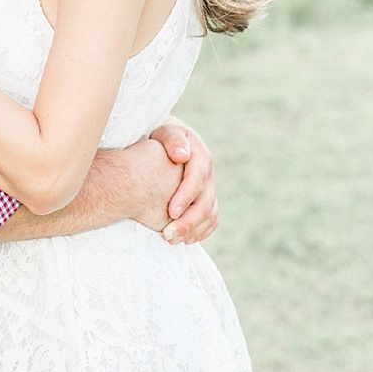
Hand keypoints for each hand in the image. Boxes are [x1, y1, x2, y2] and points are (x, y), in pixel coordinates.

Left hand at [149, 117, 217, 243]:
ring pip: (211, 214)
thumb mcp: (166, 131)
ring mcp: (210, 188)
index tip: (171, 213)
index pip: (197, 179)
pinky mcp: (206, 199)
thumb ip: (173, 140)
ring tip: (171, 240)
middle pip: (206, 202)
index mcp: (201, 157)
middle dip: (189, 221)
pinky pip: (211, 219)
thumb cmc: (160, 136)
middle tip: (168, 235)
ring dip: (193, 230)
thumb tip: (182, 156)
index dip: (186, 197)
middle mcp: (209, 174)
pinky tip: (184, 240)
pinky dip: (201, 232)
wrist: (166, 141)